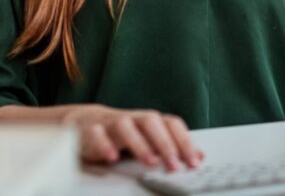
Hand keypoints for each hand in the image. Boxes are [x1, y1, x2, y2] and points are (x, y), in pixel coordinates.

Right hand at [59, 104, 203, 169]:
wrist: (84, 122)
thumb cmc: (121, 133)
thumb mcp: (148, 138)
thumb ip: (172, 145)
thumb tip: (200, 156)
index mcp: (148, 121)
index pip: (171, 124)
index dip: (184, 141)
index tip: (193, 162)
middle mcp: (132, 119)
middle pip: (151, 122)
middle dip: (165, 143)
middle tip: (173, 166)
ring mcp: (110, 122)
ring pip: (125, 125)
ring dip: (139, 144)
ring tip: (150, 163)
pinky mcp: (90, 130)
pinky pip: (97, 134)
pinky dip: (104, 144)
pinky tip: (112, 158)